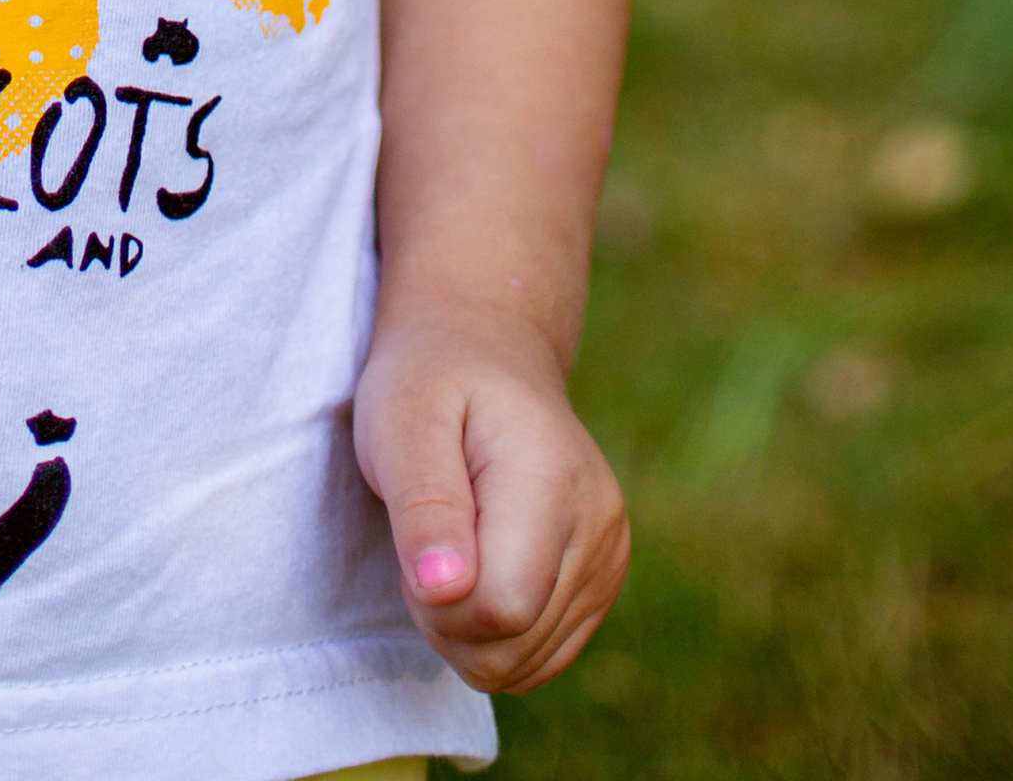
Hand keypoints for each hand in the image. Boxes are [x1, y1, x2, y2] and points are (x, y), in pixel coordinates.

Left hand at [353, 300, 628, 692]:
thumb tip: (446, 590)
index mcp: (553, 479)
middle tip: (427, 543)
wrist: (487, 348)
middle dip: (447, 618)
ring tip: (453, 548)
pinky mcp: (606, 578)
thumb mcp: (401, 420)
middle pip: (512, 647)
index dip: (436, 601)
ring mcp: (611, 555)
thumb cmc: (432, 380)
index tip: (414, 544)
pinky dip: (497, 635)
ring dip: (468, 629)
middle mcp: (600, 523)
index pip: (499, 607)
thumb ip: (423, 505)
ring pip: (527, 663)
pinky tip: (481, 569)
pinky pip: (541, 657)